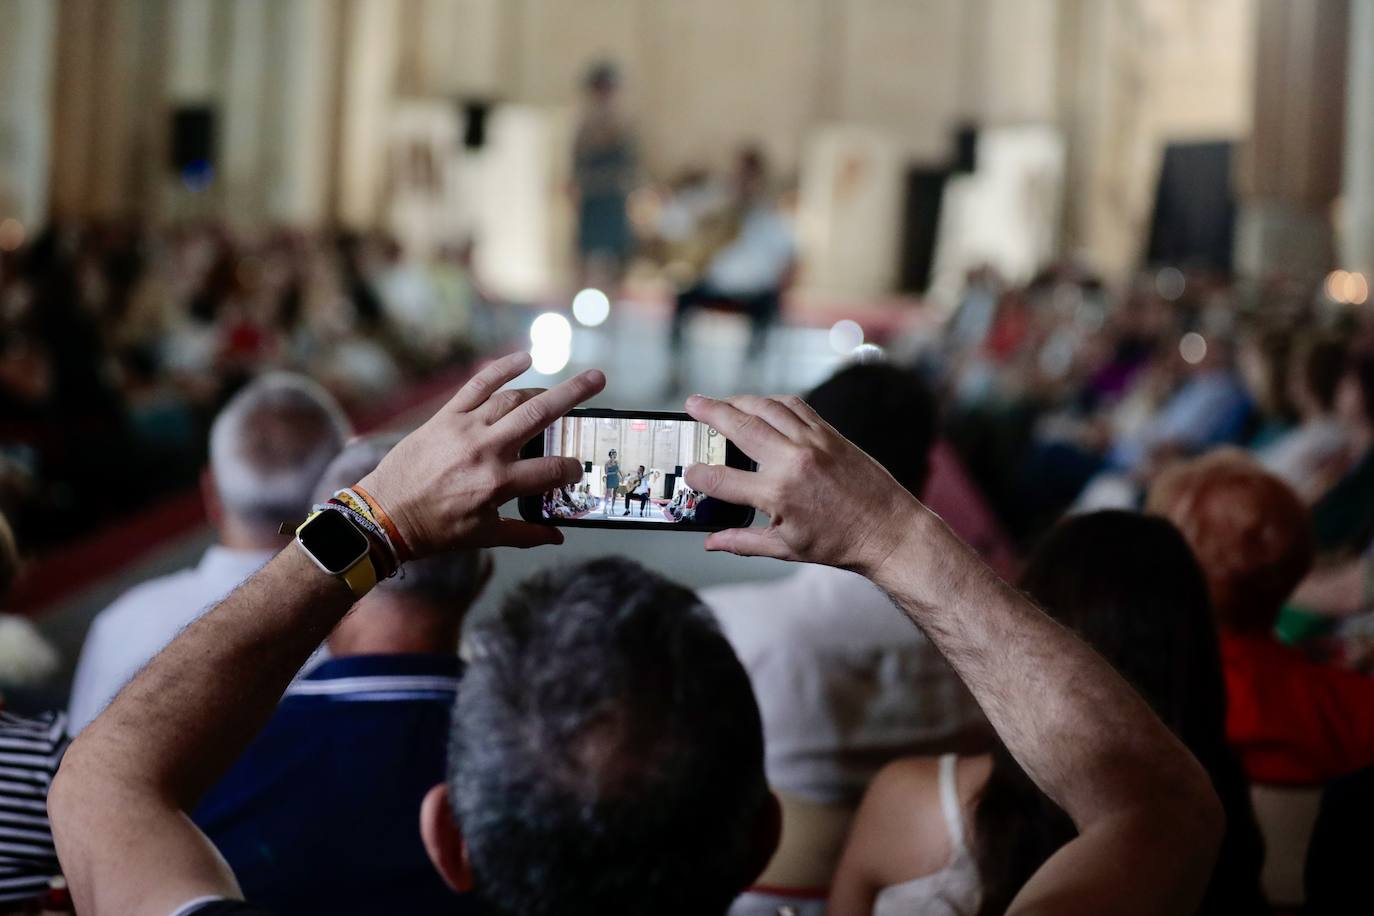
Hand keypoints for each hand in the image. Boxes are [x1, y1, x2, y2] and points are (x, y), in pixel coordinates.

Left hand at [358, 352, 603, 555]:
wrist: (383, 515)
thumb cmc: (434, 530)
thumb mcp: (483, 537)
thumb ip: (525, 534)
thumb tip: (558, 535)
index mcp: (498, 484)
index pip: (551, 469)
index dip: (570, 469)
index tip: (575, 471)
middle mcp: (486, 450)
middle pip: (539, 414)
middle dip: (573, 395)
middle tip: (599, 379)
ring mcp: (465, 429)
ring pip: (512, 398)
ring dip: (540, 389)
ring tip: (561, 389)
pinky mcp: (445, 417)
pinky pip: (477, 384)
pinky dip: (502, 368)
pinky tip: (525, 358)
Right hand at [683, 394, 924, 574]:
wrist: (888, 529)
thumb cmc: (839, 543)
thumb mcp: (787, 548)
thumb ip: (743, 541)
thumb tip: (710, 542)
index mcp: (778, 494)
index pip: (722, 479)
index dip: (699, 475)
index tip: (688, 471)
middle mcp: (792, 460)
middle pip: (740, 426)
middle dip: (710, 412)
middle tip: (691, 403)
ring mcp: (813, 441)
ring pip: (767, 407)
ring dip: (740, 401)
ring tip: (721, 402)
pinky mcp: (830, 433)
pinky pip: (795, 406)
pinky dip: (773, 401)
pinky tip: (761, 405)